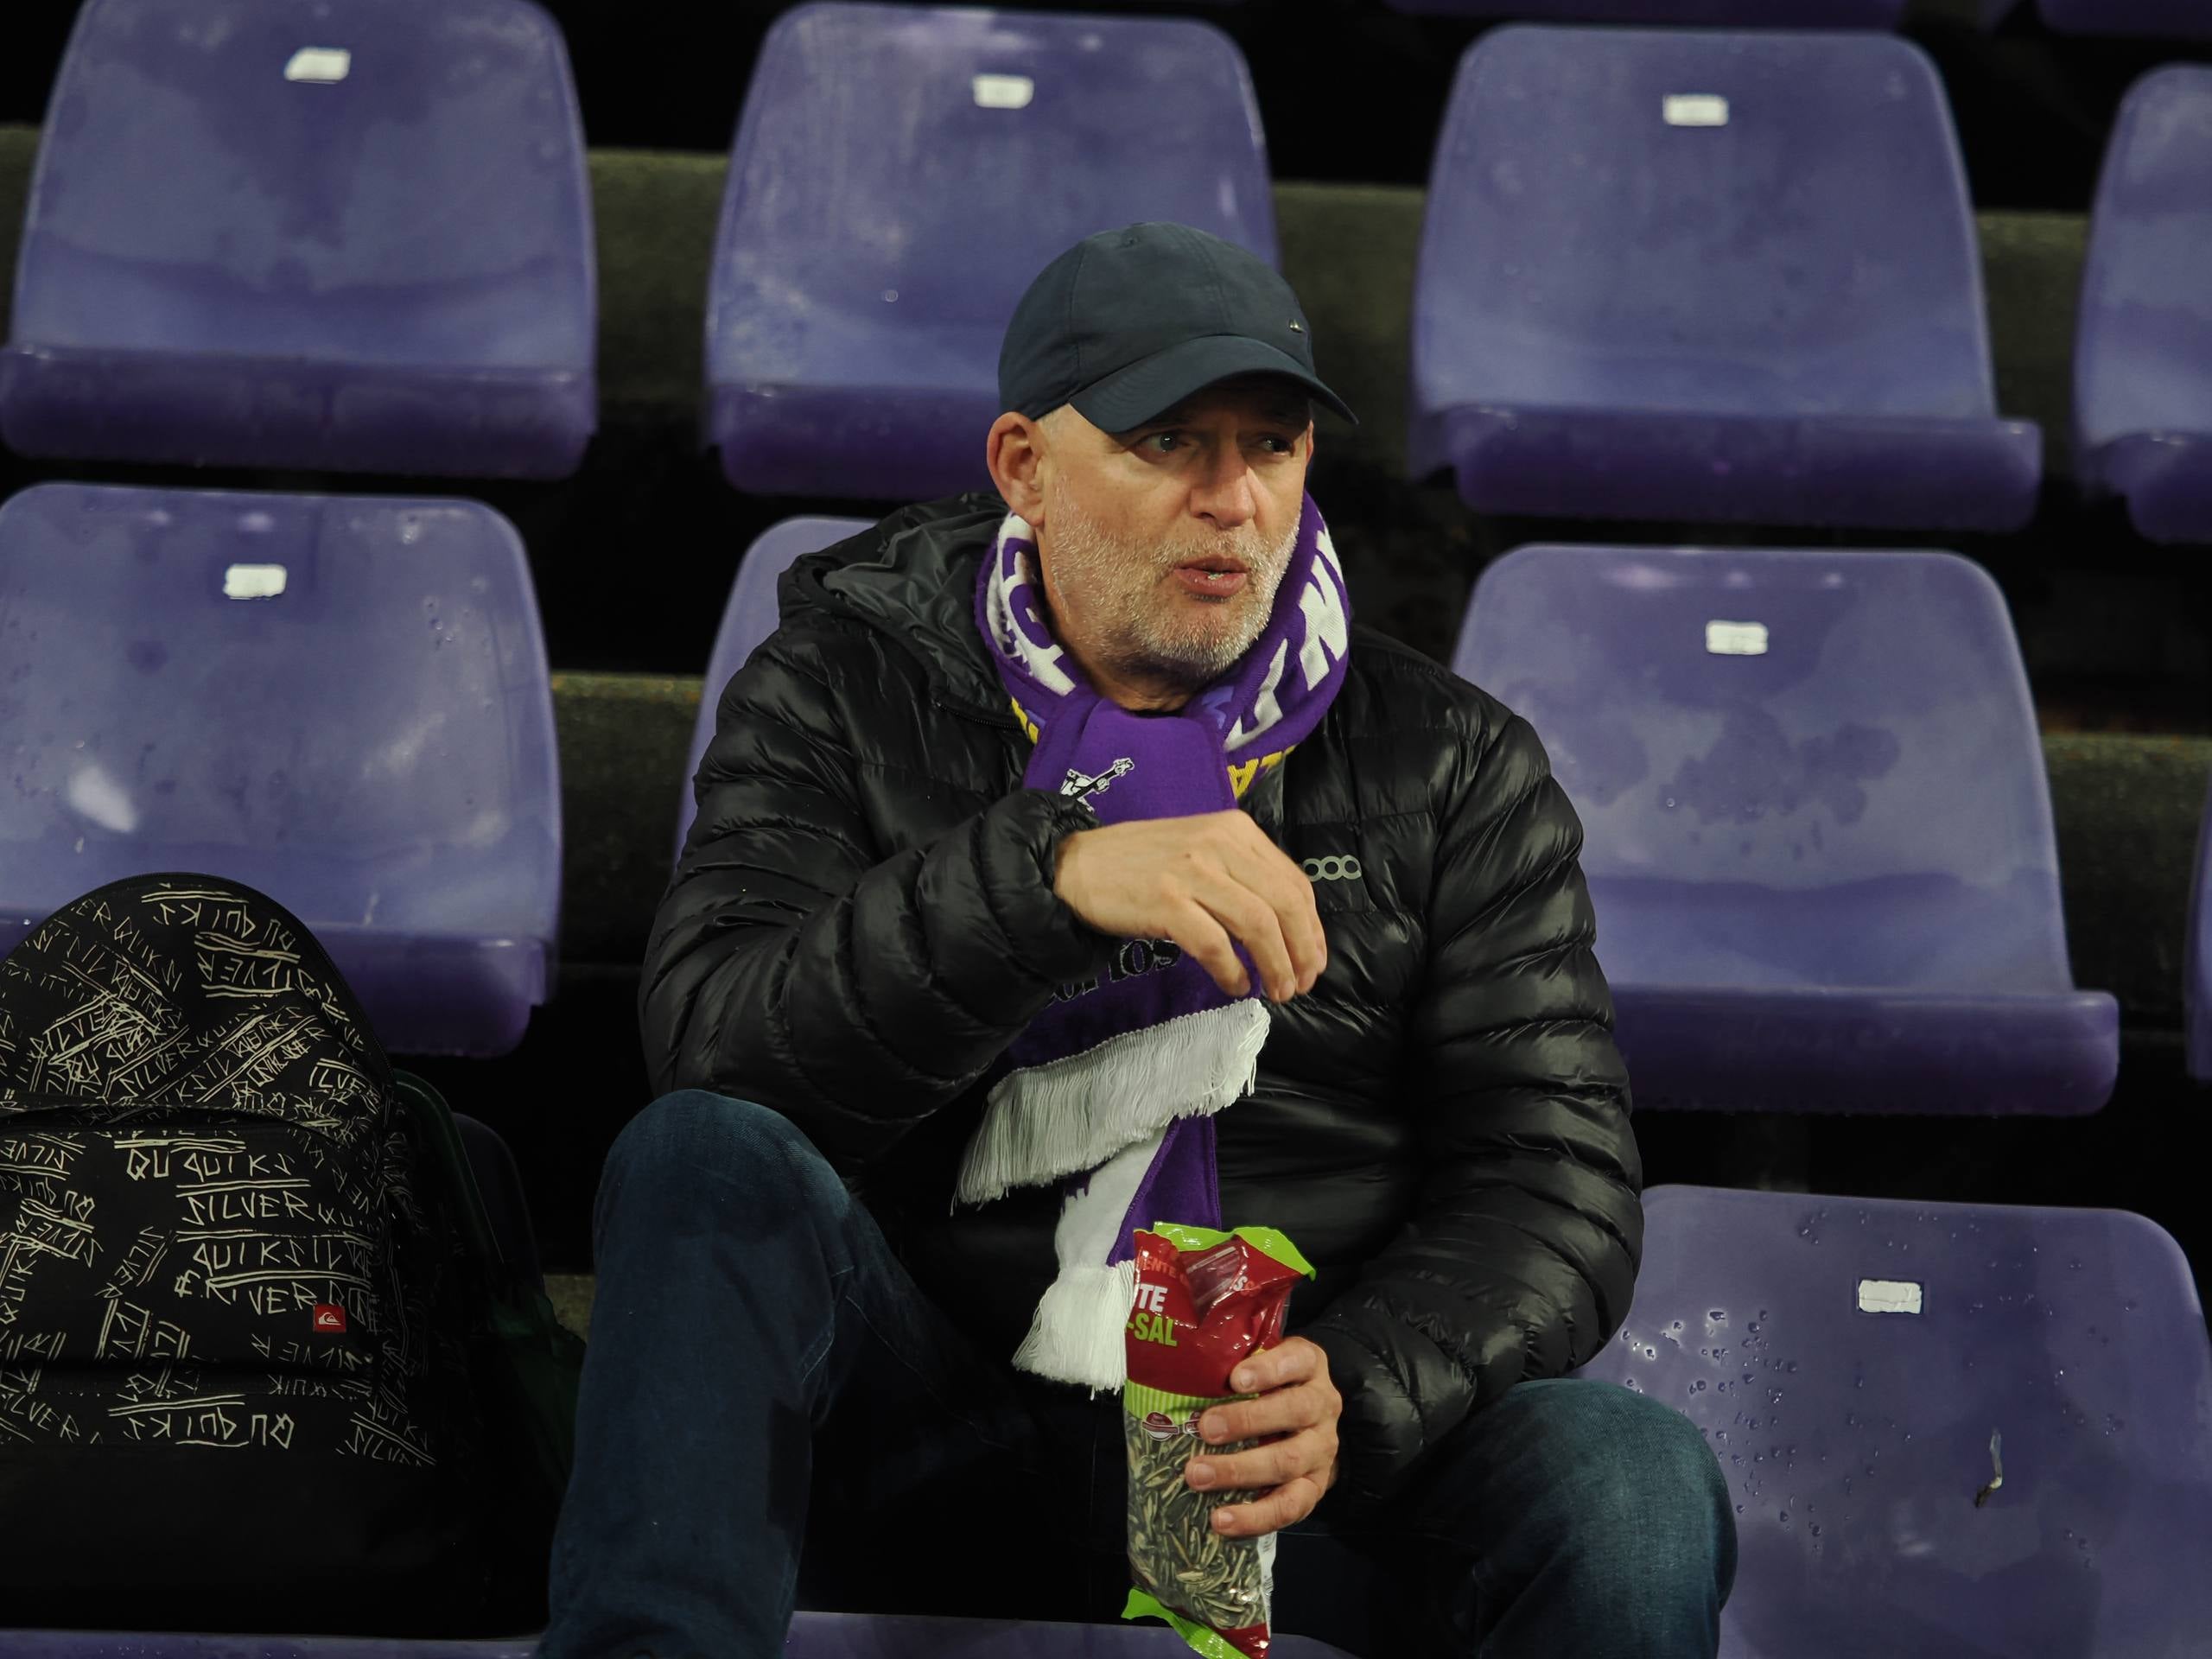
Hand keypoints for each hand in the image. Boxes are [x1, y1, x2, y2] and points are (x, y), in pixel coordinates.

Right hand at [1052, 811, 1325, 1001]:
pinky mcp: (1166, 902)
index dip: (1312, 927)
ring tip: (1277, 991)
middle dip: (1302, 951)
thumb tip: (1288, 925)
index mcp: (1234, 829)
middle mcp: (1218, 843)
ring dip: (1275, 966)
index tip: (1313, 958)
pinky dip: (1233, 972)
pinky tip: (1235, 987)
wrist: (1073, 866)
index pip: (1293, 881)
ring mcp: (1191, 872)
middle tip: (1302, 984)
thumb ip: (1241, 874)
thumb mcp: (1200, 850)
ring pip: (1257, 924)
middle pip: (1284, 904)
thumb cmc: (1139, 863)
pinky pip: (1215, 945)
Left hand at [1180, 1336, 1340, 1538]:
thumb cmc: (1271, 1387)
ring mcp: (1321, 1450)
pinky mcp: (1314, 1488)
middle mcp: (1322, 1406)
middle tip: (1205, 1428)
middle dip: (1247, 1421)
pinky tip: (1221, 1519)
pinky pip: (1289, 1506)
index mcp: (1310, 1367)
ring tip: (1198, 1476)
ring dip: (1239, 1471)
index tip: (1234, 1379)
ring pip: (1288, 1461)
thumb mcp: (1262, 1366)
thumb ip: (1232, 1365)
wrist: (1310, 1426)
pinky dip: (1254, 1516)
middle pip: (1294, 1411)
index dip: (1269, 1370)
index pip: (1298, 1360)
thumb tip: (1176, 1370)